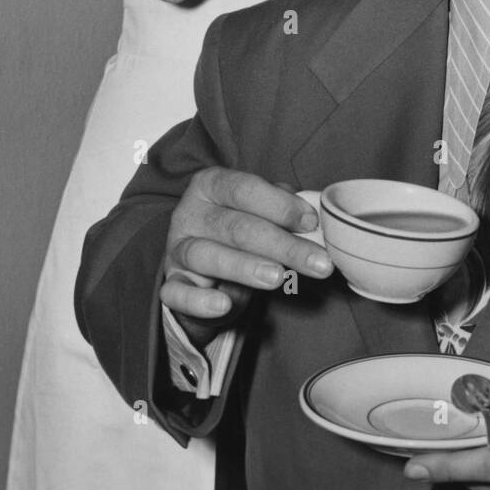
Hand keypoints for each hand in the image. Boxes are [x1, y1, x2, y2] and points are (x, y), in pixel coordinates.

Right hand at [160, 168, 333, 343]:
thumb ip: (282, 208)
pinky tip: (224, 305)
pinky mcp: (170, 284)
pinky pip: (177, 293)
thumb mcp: (259, 211)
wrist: (203, 265)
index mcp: (211, 184)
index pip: (245, 189)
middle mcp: (189, 213)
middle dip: (282, 245)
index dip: (280, 205)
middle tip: (318, 262)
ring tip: (278, 278)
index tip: (311, 223)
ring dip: (245, 267)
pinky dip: (199, 301)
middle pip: (236, 227)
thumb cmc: (240, 229)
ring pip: (207, 255)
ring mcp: (177, 249)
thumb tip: (313, 216)